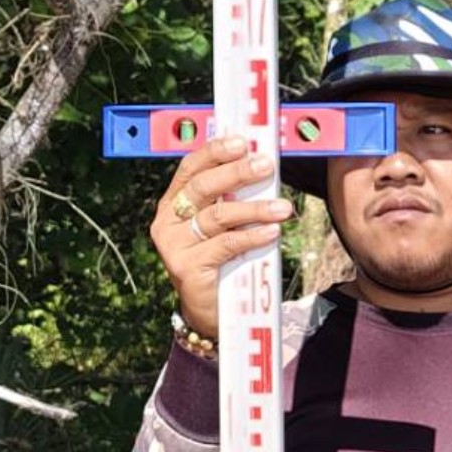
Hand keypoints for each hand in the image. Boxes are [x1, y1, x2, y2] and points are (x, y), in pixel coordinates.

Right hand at [149, 135, 291, 342]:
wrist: (208, 310)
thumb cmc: (220, 260)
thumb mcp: (223, 225)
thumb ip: (231, 199)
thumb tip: (260, 166)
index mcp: (174, 202)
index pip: (191, 168)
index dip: (214, 152)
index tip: (241, 141)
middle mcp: (168, 221)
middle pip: (203, 189)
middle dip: (237, 173)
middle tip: (266, 166)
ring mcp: (174, 246)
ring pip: (217, 217)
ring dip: (254, 209)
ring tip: (283, 207)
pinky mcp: (187, 268)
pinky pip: (225, 246)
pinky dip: (251, 237)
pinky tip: (272, 232)